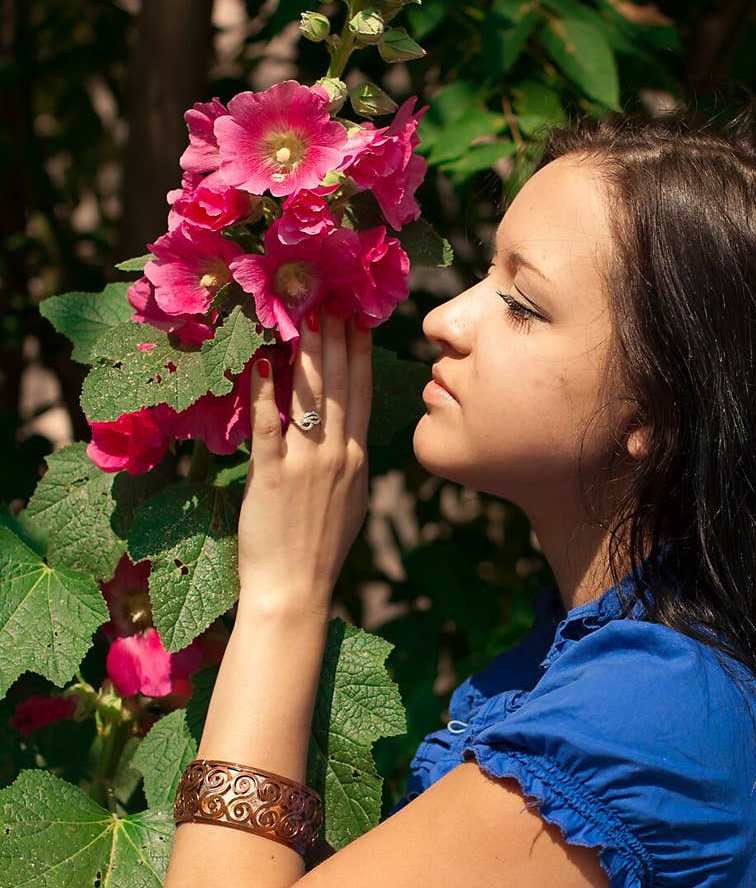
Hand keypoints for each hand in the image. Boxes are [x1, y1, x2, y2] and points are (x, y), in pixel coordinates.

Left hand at [237, 308, 371, 612]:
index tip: (358, 318)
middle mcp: (336, 456)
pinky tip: (264, 364)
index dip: (359, 353)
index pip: (360, 395)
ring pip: (309, 398)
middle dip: (335, 337)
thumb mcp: (349, 504)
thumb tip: (347, 440)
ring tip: (304, 313)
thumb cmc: (318, 553)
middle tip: (330, 295)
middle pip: (338, 385)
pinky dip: (266, 395)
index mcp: (355, 460)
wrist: (296, 592)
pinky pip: (269, 428)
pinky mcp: (271, 478)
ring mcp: (305, 466)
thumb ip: (347, 468)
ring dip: (307, 351)